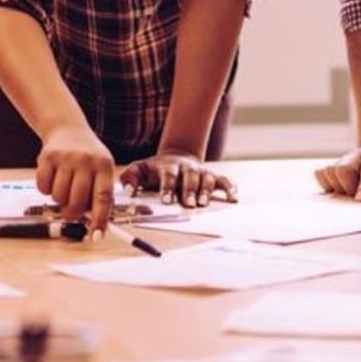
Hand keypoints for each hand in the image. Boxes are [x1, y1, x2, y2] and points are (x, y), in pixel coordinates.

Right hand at [37, 123, 115, 233]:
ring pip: (59, 197)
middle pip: (77, 202)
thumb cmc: (87, 158)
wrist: (67, 128)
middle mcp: (86, 160)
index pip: (103, 198)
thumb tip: (95, 226)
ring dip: (59, 200)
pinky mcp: (47, 157)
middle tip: (70, 212)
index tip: (96, 236)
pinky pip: (43, 188)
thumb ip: (99, 194)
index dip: (100, 220)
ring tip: (63, 188)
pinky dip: (46, 190)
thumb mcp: (100, 170)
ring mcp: (66, 158)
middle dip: (72, 213)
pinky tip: (52, 180)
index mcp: (104, 166)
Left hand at [121, 150, 237, 207]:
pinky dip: (230, 188)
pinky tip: (233, 198)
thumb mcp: (139, 169)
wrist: (175, 158)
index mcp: (168, 167)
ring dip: (206, 190)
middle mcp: (186, 168)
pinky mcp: (212, 176)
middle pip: (190, 177)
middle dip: (189, 190)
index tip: (166, 200)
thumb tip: (127, 190)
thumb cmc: (154, 170)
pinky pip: (224, 180)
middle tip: (188, 204)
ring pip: (207, 178)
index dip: (168, 187)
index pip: (168, 176)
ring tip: (203, 204)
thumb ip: (130, 178)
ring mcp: (200, 171)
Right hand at [314, 146, 360, 199]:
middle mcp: (359, 156)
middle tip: (356, 198)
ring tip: (349, 194)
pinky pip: (320, 173)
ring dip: (336, 187)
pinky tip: (338, 191)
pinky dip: (325, 184)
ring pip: (329, 170)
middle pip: (343, 168)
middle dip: (347, 187)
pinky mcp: (334, 167)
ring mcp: (344, 160)